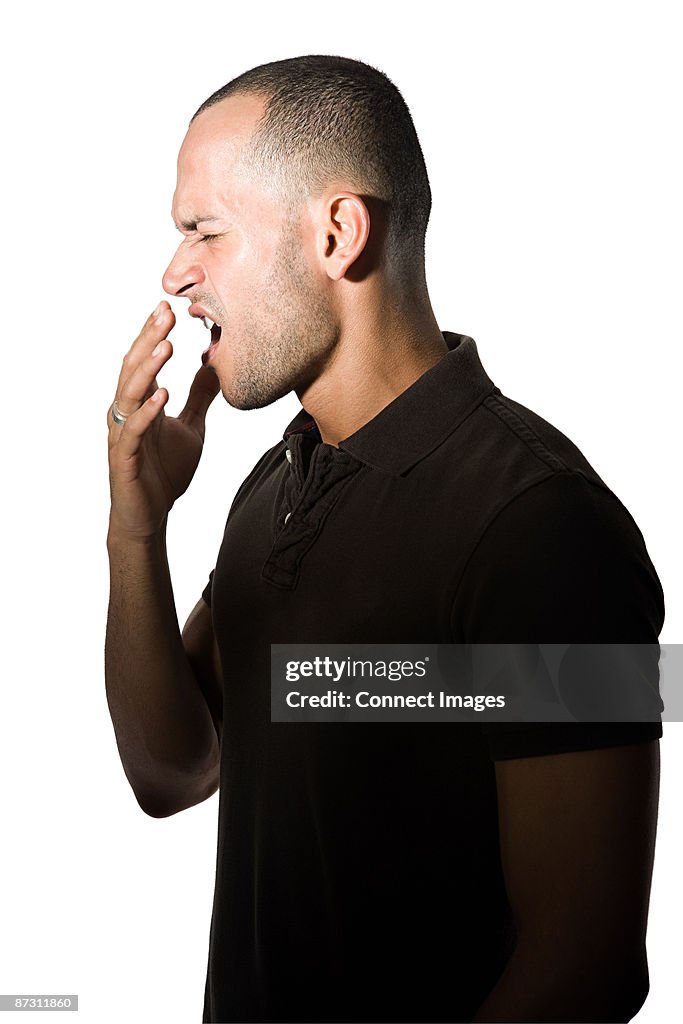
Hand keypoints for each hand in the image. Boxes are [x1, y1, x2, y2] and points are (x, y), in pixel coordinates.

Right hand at [107, 301, 219, 540]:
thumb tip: (214, 367)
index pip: (145, 361)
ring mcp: (123, 434)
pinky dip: (148, 411)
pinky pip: (135, 430)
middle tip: (166, 313)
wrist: (150, 514)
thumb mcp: (192, 427)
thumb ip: (199, 398)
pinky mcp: (125, 457)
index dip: (153, 334)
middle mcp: (127, 412)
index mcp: (141, 402)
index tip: (168, 307)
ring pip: (129, 393)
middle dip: (149, 339)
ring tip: (167, 345)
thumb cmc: (166, 471)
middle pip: (134, 368)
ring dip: (149, 368)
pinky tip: (163, 395)